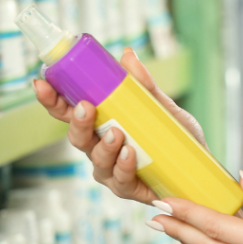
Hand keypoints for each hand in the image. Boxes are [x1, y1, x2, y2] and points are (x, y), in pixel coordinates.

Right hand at [33, 46, 206, 203]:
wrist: (201, 166)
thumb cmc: (175, 135)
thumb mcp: (161, 106)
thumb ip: (144, 85)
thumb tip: (127, 55)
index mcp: (101, 124)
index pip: (70, 111)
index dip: (53, 99)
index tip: (41, 83)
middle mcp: (99, 148)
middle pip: (76, 137)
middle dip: (76, 122)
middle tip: (85, 108)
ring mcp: (111, 170)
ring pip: (96, 160)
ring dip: (103, 146)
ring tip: (116, 134)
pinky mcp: (128, 189)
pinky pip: (119, 180)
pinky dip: (123, 166)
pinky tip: (129, 154)